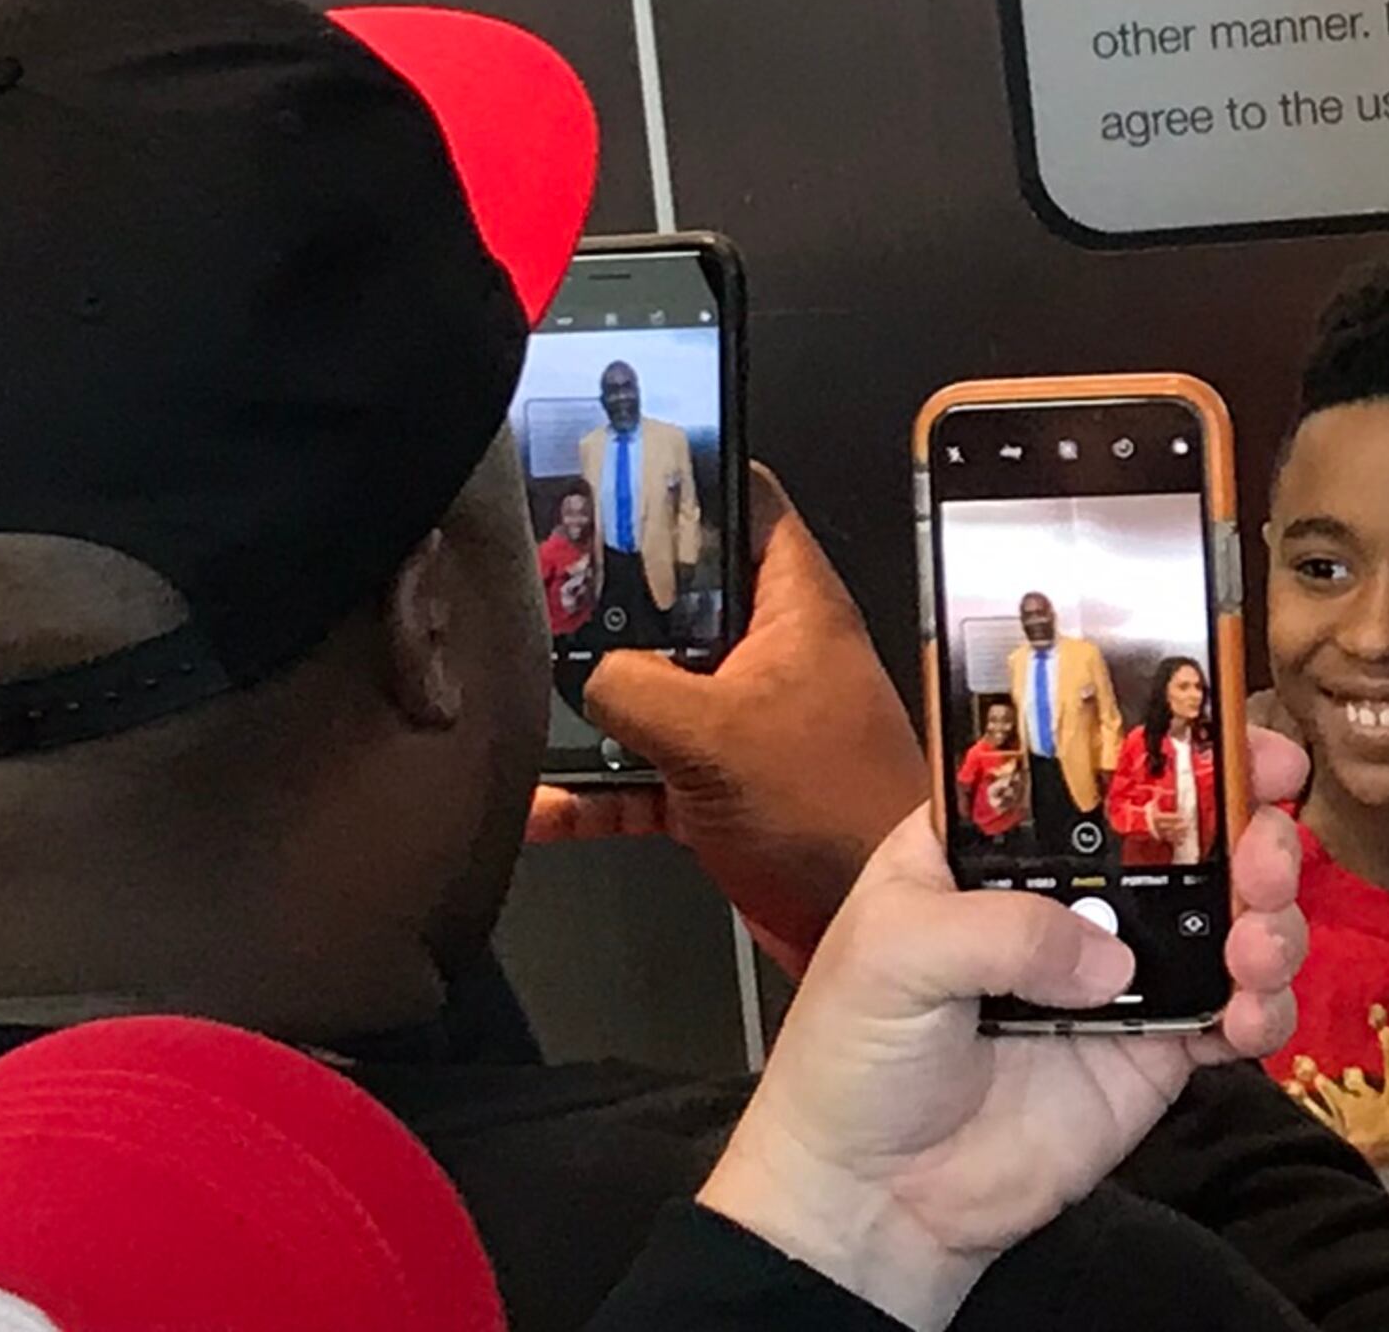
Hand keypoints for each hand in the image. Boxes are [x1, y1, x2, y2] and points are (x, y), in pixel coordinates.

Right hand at [525, 464, 926, 967]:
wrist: (866, 920)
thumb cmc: (825, 808)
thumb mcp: (715, 729)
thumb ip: (636, 685)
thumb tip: (592, 675)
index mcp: (799, 608)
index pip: (753, 508)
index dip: (695, 479)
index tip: (625, 469)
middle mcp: (778, 655)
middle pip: (689, 602)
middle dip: (619, 603)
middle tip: (544, 591)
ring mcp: (751, 723)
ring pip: (659, 691)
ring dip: (597, 706)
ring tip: (522, 697)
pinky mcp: (727, 789)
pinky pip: (647, 777)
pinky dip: (597, 792)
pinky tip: (540, 809)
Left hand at [696, 733, 1311, 1331]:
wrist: (869, 1205)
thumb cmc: (850, 1056)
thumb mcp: (893, 953)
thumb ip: (1004, 931)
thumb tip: (1115, 963)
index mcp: (1008, 842)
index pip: (1103, 765)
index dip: (1179, 742)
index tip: (1245, 742)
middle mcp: (1079, 893)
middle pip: (1194, 832)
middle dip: (1252, 830)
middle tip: (1266, 858)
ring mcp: (1125, 972)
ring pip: (1233, 915)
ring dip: (1271, 916)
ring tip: (1256, 948)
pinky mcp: (1156, 1052)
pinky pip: (1234, 1015)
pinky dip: (1264, 1008)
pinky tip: (1247, 1020)